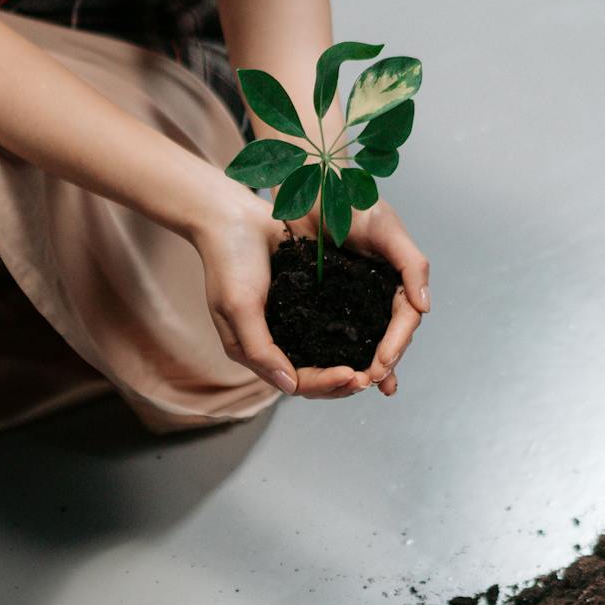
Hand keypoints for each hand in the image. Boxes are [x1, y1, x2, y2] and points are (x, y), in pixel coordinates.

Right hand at [188, 187, 399, 398]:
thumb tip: (289, 387)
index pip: (296, 382)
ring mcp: (291, 322)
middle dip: (342, 382)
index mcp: (254, 352)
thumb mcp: (239, 307)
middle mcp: (275, 342)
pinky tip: (371, 334)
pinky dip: (348, 335)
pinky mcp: (306, 300)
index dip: (325, 384)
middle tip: (371, 378)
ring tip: (376, 363)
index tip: (352, 375)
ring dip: (349, 363)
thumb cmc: (228, 261)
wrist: (232, 216)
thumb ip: (260, 348)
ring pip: (325, 356)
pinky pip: (329, 326)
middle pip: (314, 377)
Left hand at [285, 198, 430, 396]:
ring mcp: (352, 300)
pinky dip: (338, 355)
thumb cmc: (351, 200)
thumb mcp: (386, 227)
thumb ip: (411, 264)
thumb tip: (425, 307)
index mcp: (398, 278)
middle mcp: (378, 293)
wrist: (309, 186)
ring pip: (365, 340)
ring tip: (362, 388)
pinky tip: (333, 374)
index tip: (382, 363)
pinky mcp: (324, 302)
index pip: (405, 319)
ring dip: (368, 367)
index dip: (397, 343)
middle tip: (370, 381)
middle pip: (389, 336)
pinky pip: (334, 333)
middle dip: (384, 362)